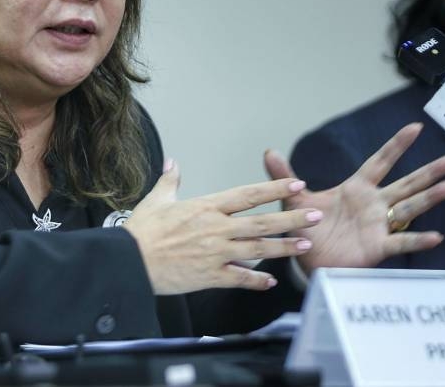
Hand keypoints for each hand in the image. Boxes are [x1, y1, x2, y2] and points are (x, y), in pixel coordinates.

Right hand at [124, 159, 324, 295]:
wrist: (129, 261)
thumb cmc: (142, 231)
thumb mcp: (157, 199)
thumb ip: (170, 181)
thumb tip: (173, 163)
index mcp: (207, 206)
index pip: (248, 194)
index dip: (275, 189)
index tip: (296, 184)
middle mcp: (216, 228)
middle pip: (261, 221)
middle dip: (291, 218)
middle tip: (316, 216)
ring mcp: (215, 253)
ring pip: (257, 249)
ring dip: (283, 247)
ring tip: (304, 245)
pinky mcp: (209, 275)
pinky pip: (239, 278)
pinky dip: (256, 280)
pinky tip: (271, 281)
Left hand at [263, 122, 444, 273]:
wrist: (308, 262)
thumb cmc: (309, 230)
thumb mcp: (295, 200)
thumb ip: (285, 176)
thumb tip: (269, 151)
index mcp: (357, 188)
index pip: (380, 161)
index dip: (397, 145)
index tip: (415, 127)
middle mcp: (374, 204)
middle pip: (405, 183)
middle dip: (428, 171)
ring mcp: (379, 225)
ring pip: (409, 207)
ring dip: (429, 198)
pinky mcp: (378, 246)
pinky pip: (401, 241)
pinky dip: (417, 239)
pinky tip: (435, 235)